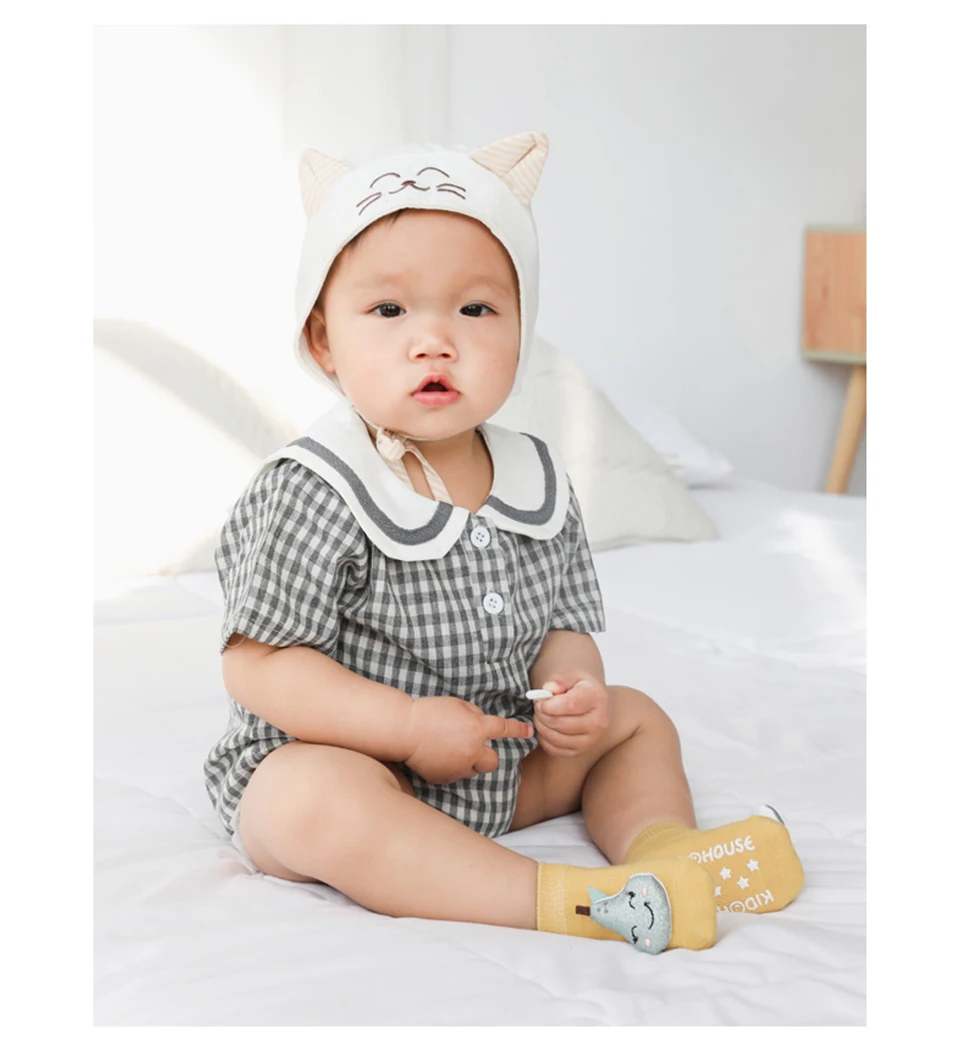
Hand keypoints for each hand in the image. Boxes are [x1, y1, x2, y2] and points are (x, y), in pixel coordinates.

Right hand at [403, 696, 534, 784]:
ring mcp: (458, 767)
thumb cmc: (430, 712)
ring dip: (468, 761)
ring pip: (473, 770)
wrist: (405, 729)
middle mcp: (471, 750)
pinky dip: (451, 767)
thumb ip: (475, 715)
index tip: (529, 732)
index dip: (518, 730)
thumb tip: (481, 725)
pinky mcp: (444, 778)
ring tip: (449, 749)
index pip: (503, 729)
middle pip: (493, 761)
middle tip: (475, 747)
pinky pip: (455, 775)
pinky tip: (437, 756)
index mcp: (476, 728)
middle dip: (488, 756)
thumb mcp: (458, 705)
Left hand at [532, 672, 608, 757]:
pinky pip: (555, 750)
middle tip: (538, 706)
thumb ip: (559, 680)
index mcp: (597, 698)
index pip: (570, 705)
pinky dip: (544, 739)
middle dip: (542, 715)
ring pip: (557, 738)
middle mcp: (599, 722)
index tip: (540, 700)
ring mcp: (591, 740)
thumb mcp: (570, 676)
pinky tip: (545, 727)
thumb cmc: (577, 688)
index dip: (549, 704)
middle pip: (562, 724)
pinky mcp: (581, 751)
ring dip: (541, 727)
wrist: (590, 703)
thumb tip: (550, 689)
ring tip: (540, 715)